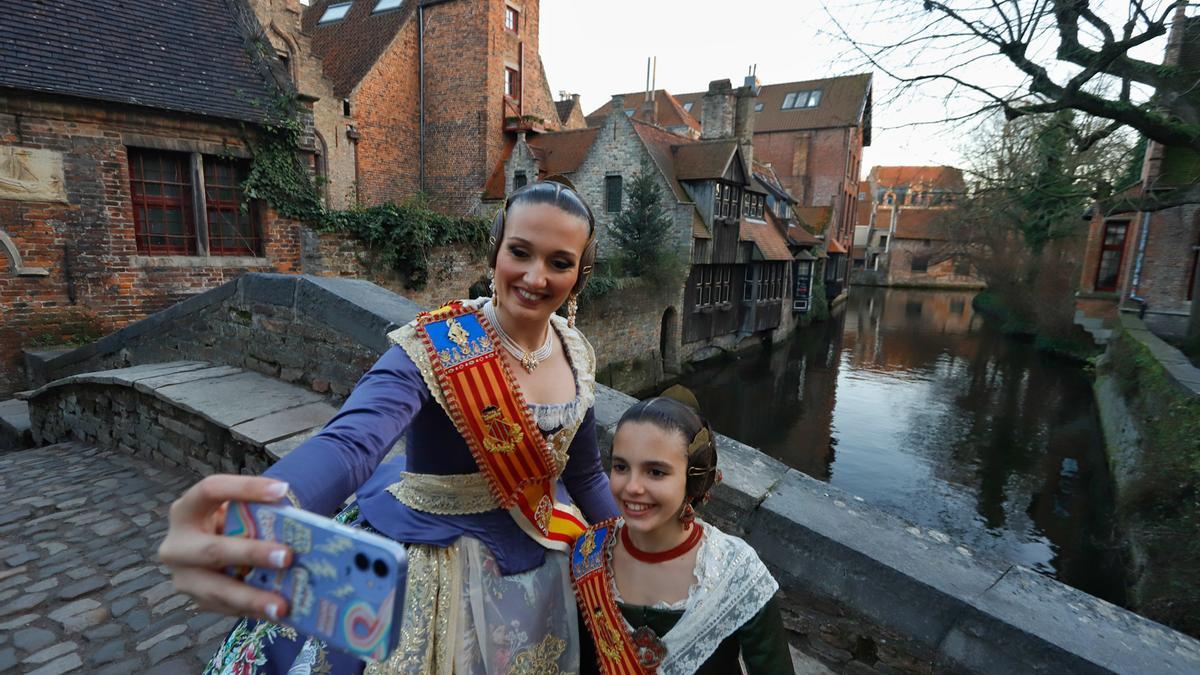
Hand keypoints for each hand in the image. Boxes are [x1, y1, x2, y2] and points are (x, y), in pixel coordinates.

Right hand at [158, 475, 293, 621]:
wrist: (210, 550)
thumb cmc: (230, 525)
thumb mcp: (237, 513)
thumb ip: (256, 515)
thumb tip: (298, 526)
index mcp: (185, 510)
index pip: (210, 490)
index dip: (245, 488)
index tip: (282, 491)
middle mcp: (177, 545)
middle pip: (213, 549)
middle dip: (251, 554)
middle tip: (286, 557)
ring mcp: (183, 577)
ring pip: (217, 589)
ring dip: (253, 598)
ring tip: (282, 606)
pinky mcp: (197, 600)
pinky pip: (226, 608)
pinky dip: (254, 610)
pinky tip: (278, 614)